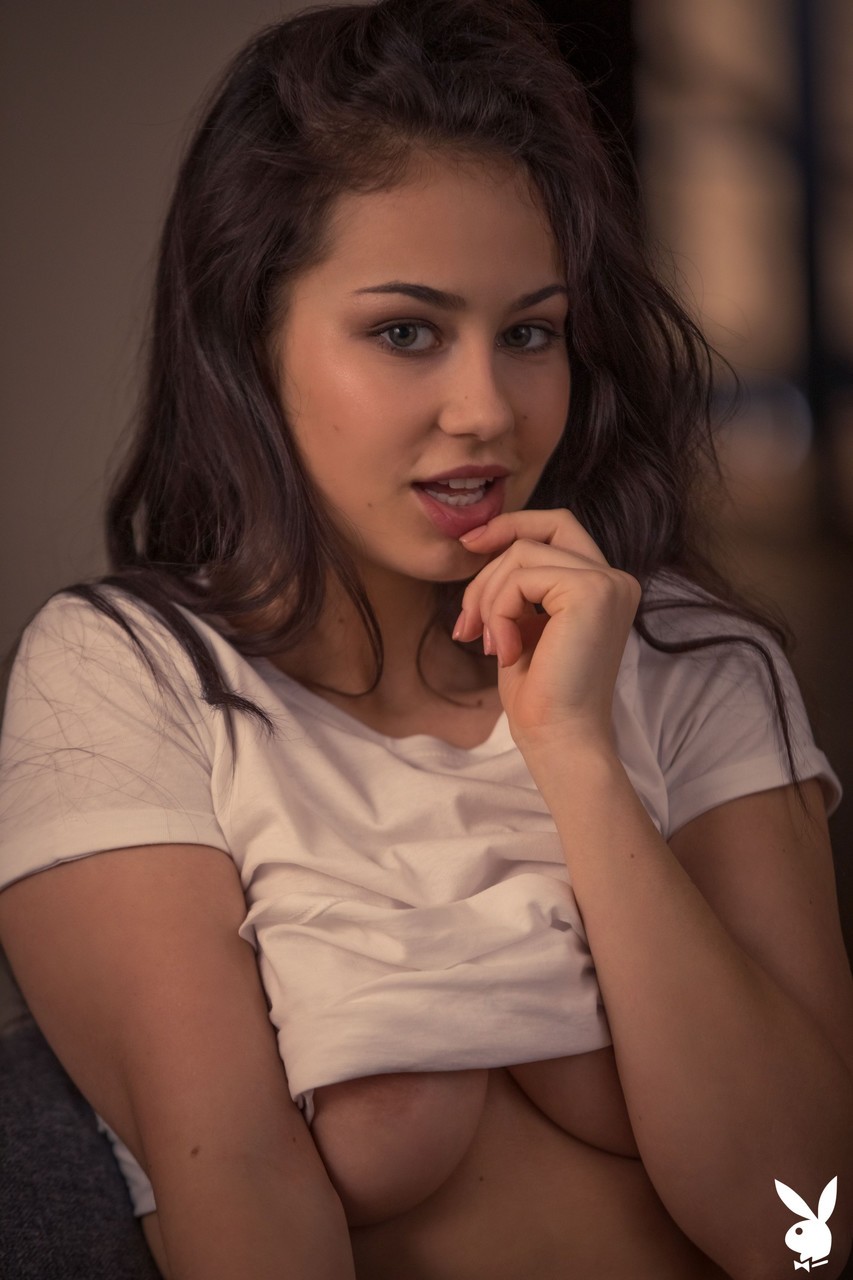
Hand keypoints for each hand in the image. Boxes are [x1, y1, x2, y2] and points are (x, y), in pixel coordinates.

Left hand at [453, 508, 640, 752]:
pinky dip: (498, 612)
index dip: (513, 526)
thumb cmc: (540, 695)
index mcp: (605, 587)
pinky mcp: (590, 592)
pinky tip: (505, 652)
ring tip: (488, 644)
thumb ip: (518, 586)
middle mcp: (616, 580)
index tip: (470, 546)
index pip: (558, 527)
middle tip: (465, 613)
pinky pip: (520, 578)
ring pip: (522, 554)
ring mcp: (608, 583)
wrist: (559, 739)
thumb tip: (480, 546)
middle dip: (493, 552)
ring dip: (488, 599)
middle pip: (543, 528)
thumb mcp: (524, 625)